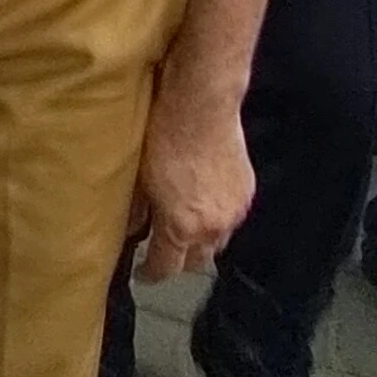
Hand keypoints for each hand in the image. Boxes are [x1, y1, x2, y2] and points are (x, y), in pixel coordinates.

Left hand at [132, 66, 253, 283]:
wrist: (202, 103)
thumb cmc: (163, 135)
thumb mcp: (140, 176)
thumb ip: (136, 210)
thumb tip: (130, 228)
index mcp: (182, 227)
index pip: (166, 268)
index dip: (151, 273)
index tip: (142, 272)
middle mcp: (213, 227)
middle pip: (196, 262)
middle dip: (179, 260)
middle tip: (162, 249)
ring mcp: (234, 211)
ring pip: (218, 243)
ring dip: (201, 242)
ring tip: (185, 228)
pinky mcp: (246, 192)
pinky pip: (231, 219)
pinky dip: (217, 219)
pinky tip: (205, 205)